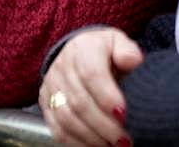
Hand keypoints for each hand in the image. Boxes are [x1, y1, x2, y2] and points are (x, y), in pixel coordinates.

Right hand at [40, 28, 142, 146]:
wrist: (78, 52)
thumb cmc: (104, 52)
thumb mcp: (118, 43)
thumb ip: (127, 51)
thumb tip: (132, 60)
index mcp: (83, 48)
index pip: (91, 74)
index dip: (106, 97)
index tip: (123, 114)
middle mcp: (63, 67)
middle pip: (80, 102)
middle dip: (104, 126)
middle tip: (124, 140)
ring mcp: (52, 86)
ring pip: (67, 119)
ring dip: (92, 138)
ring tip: (113, 146)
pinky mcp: (46, 103)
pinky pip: (57, 129)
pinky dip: (76, 143)